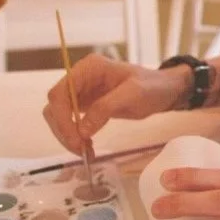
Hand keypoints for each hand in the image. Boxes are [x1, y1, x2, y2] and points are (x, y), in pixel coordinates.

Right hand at [43, 53, 190, 153]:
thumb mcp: (132, 94)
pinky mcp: (86, 105)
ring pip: (59, 117)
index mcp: (88, 68)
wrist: (164, 91)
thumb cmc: (152, 86)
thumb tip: (81, 130)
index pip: (59, 93)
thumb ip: (105, 108)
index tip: (74, 140)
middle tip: (80, 150)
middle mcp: (80, 78)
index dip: (62, 118)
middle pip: (55, 106)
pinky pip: (71, 122)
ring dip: (67, 136)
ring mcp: (82, 92)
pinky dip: (75, 137)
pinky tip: (87, 147)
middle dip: (64, 130)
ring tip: (86, 151)